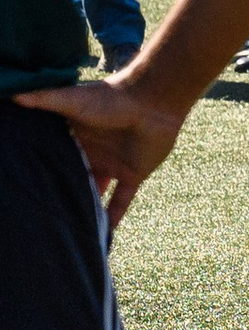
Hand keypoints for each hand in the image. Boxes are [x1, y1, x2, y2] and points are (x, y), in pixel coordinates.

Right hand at [14, 80, 188, 229]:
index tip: (21, 188)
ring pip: (95, 193)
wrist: (153, 101)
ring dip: (84, 208)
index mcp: (74, 138)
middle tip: (37, 216)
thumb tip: (13, 95)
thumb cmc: (111, 97)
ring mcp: (113, 165)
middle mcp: (92, 154)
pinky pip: (121, 200)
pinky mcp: (134, 174)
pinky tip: (103, 234)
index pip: (53, 159)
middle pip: (73, 179)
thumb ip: (43, 99)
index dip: (40, 171)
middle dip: (59, 193)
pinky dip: (114, 216)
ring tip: (64, 229)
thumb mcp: (71, 99)